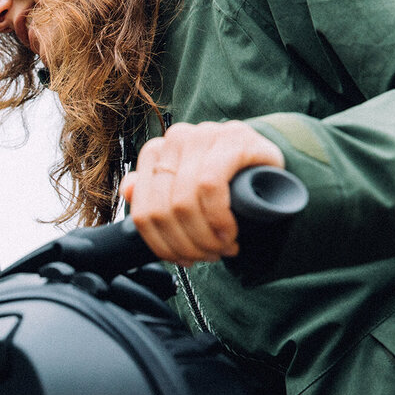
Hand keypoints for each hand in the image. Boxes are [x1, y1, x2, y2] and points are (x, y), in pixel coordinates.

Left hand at [121, 121, 283, 265]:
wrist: (268, 161)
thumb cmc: (225, 180)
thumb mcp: (186, 190)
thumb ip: (152, 191)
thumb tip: (126, 191)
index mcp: (156, 153)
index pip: (143, 210)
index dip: (162, 245)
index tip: (184, 260)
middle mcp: (175, 139)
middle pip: (162, 210)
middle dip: (186, 244)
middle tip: (209, 256)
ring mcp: (203, 135)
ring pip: (183, 202)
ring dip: (204, 236)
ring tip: (223, 247)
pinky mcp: (232, 138)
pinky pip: (210, 186)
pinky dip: (218, 218)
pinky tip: (230, 231)